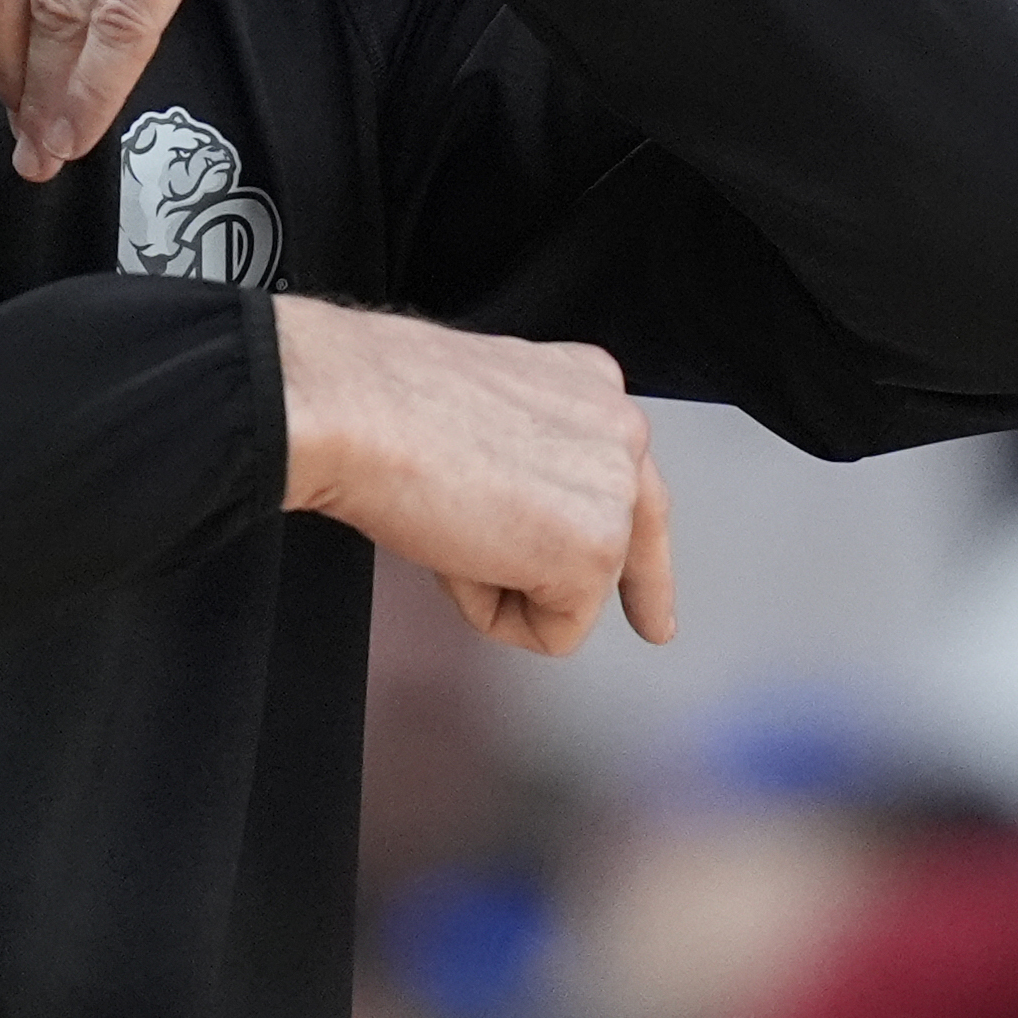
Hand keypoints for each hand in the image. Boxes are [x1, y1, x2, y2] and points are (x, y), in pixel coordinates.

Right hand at [274, 297, 674, 654]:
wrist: (357, 407)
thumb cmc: (388, 402)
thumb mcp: (484, 414)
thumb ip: (529, 453)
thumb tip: (518, 512)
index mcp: (592, 385)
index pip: (632, 480)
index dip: (644, 547)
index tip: (660, 602)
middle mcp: (621, 430)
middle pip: (627, 541)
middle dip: (638, 590)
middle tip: (655, 627)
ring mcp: (615, 493)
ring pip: (578, 589)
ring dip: (508, 581)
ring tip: (452, 527)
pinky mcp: (595, 553)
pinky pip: (552, 631)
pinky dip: (494, 614)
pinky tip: (457, 554)